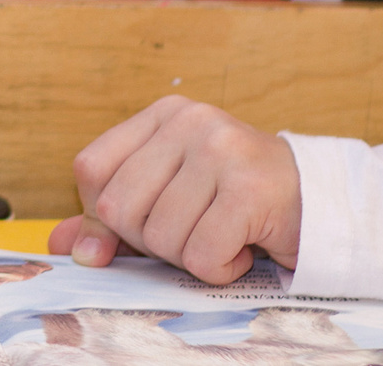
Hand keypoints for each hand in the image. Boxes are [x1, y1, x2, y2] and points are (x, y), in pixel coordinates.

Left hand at [47, 96, 301, 283]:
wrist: (318, 203)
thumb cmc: (235, 200)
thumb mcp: (168, 195)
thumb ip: (111, 219)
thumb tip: (63, 248)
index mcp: (162, 115)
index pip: (90, 170)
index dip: (103, 215)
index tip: (138, 228)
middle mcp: (190, 121)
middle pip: (118, 207)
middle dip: (149, 240)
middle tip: (191, 232)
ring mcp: (221, 150)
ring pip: (160, 236)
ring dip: (188, 256)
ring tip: (220, 235)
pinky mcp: (249, 189)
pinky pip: (201, 255)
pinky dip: (219, 269)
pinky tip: (242, 247)